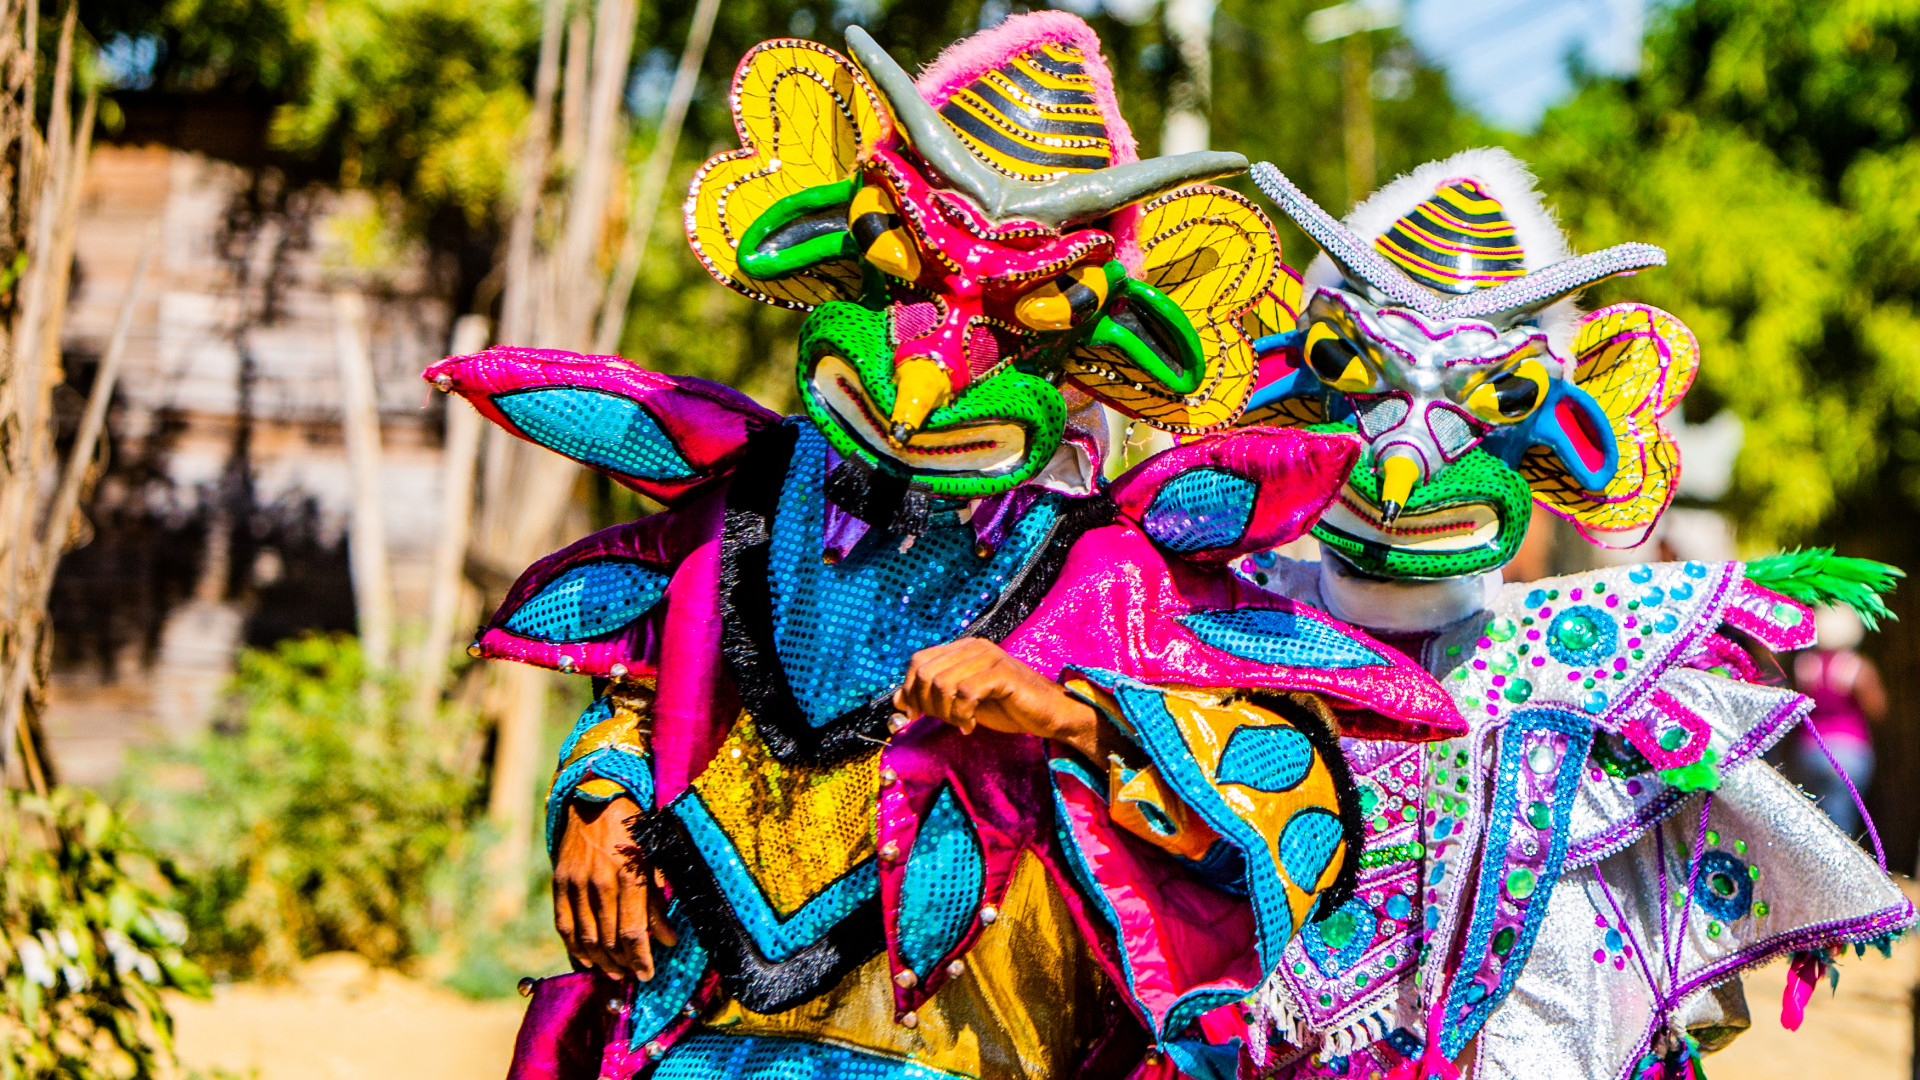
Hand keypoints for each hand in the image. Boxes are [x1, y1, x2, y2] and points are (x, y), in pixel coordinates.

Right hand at [551, 796, 676, 980]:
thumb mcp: (653, 860)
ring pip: (586, 938)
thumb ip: (658, 903)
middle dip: (621, 964)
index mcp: (629, 875)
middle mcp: (600, 882)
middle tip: (630, 976)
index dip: (640, 959)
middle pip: (608, 940)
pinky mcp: (559, 883)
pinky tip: (585, 960)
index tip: (647, 975)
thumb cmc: (632, 831)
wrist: (595, 800)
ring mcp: (576, 883)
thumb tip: (669, 940)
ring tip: (613, 973)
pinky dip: (574, 948)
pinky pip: (564, 925)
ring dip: (600, 962)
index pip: (632, 932)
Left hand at [892, 638, 1103, 759]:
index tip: (913, 715)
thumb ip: (932, 697)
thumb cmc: (1006, 707)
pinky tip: (971, 725)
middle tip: (945, 721)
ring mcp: (988, 657)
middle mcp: (973, 646)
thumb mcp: (961, 702)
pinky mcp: (1002, 673)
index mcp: (962, 648)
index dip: (910, 689)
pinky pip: (965, 693)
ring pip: (942, 683)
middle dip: (927, 704)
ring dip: (945, 712)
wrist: (1048, 714)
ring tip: (961, 723)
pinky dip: (962, 715)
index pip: (918, 661)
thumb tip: (897, 700)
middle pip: (926, 672)